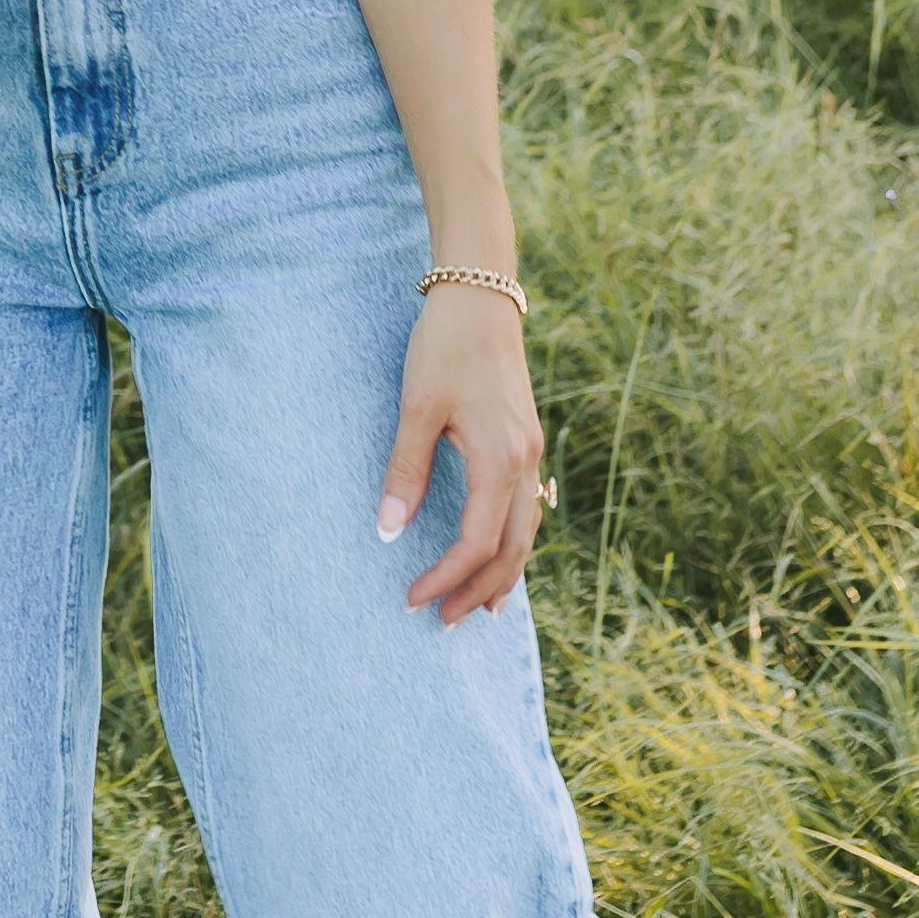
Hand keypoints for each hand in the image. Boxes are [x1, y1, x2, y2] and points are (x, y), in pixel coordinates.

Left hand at [378, 286, 541, 618]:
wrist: (480, 296)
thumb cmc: (444, 346)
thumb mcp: (416, 408)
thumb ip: (405, 472)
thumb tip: (387, 531)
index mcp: (499, 459)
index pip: (477, 542)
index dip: (446, 577)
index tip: (413, 598)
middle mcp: (524, 462)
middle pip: (512, 548)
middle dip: (480, 589)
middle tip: (446, 621)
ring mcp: (530, 451)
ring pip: (527, 531)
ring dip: (503, 572)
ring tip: (481, 606)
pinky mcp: (525, 439)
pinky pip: (528, 507)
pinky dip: (513, 540)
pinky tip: (498, 551)